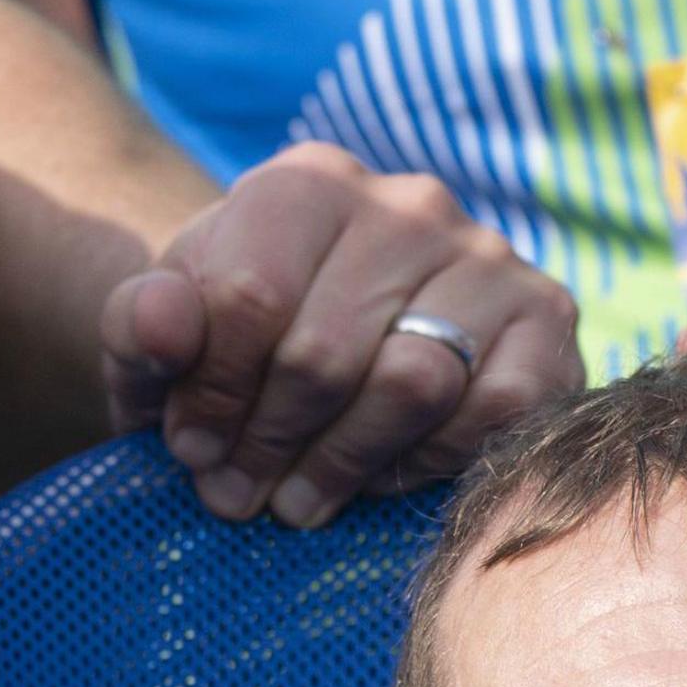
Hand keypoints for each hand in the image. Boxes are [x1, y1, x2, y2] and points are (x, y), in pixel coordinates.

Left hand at [105, 145, 581, 524]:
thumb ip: (139, 325)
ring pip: (412, 382)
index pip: (247, 295)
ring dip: (340, 463)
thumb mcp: (167, 335)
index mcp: (305, 185)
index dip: (207, 394)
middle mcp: (406, 203)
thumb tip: (159, 322)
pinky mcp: (546, 318)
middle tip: (235, 495)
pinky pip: (493, 412)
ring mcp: (486, 256)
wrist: (339, 346)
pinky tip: (382, 475)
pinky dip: (429, 461)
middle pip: (322, 353)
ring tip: (296, 501)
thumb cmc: (240, 344)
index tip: (187, 450)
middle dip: (266, 443)